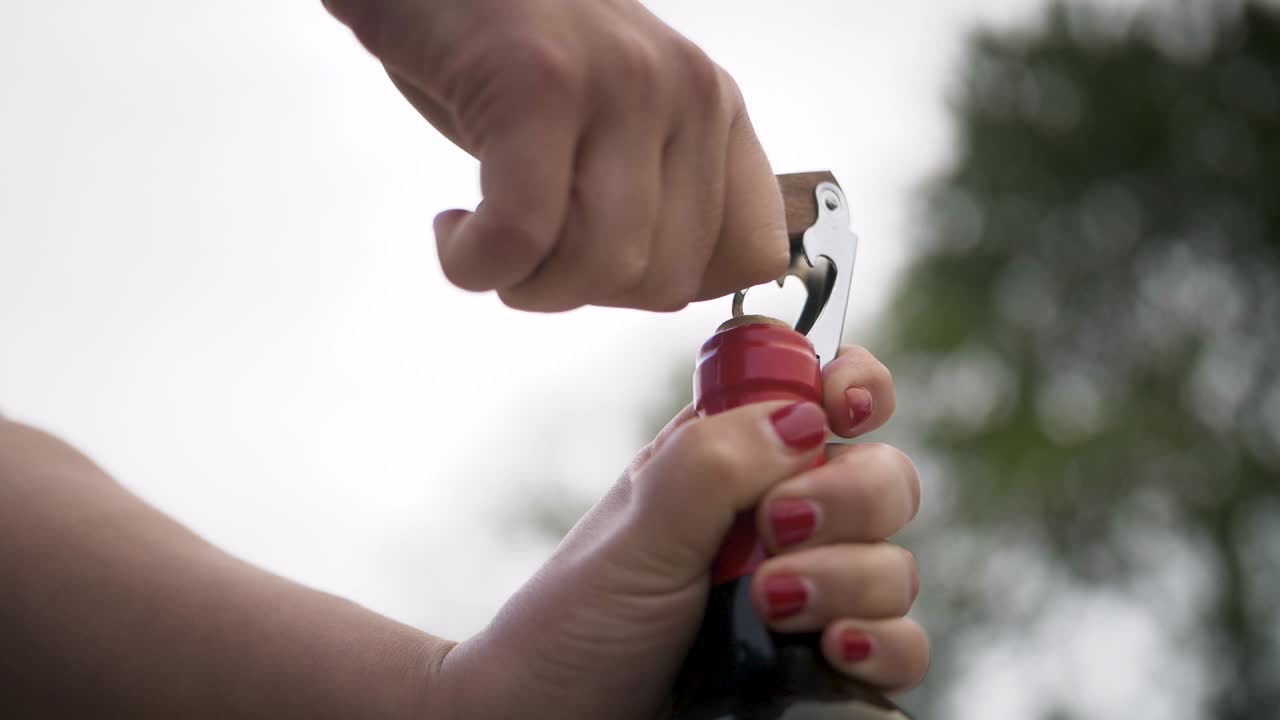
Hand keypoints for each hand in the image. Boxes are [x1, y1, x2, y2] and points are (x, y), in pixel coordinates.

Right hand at [323, 0, 788, 311]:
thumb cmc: (507, 47)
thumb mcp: (611, 120)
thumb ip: (658, 197)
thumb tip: (672, 286)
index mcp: (713, 105)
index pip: (755, 252)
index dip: (667, 286)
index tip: (599, 270)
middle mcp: (684, 90)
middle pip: (664, 280)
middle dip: (579, 291)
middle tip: (524, 250)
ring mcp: (619, 83)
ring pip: (597, 266)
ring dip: (521, 282)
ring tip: (484, 238)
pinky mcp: (538, 83)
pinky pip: (520, 235)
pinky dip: (473, 262)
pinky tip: (453, 230)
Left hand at [432, 346, 927, 718]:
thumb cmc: (577, 624)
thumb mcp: (636, 531)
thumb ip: (713, 462)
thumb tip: (805, 415)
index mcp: (732, 460)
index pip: (819, 393)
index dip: (853, 386)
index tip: (846, 408)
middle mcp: (779, 518)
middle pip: (880, 475)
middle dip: (846, 499)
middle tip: (775, 531)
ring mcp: (809, 591)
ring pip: (894, 562)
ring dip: (848, 579)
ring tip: (770, 608)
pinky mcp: (823, 663)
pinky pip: (902, 642)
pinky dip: (881, 644)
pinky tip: (835, 651)